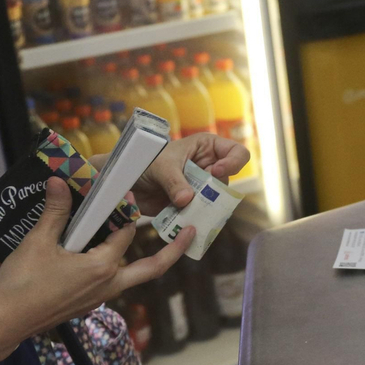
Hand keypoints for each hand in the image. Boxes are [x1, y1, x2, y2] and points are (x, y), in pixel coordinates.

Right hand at [0, 177, 194, 349]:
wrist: (6, 321)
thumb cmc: (22, 284)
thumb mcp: (38, 242)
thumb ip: (55, 212)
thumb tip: (59, 182)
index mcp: (102, 267)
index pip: (125, 234)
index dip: (126, 211)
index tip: (128, 193)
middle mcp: (109, 285)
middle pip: (152, 267)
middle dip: (174, 250)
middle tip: (191, 232)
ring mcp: (100, 298)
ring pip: (132, 276)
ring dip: (143, 258)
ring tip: (149, 238)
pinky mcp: (88, 304)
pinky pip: (112, 283)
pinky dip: (117, 267)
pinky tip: (103, 253)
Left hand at [100, 134, 249, 215]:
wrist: (126, 182)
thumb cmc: (144, 162)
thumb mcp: (161, 167)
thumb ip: (175, 182)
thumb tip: (186, 200)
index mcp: (207, 147)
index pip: (237, 152)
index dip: (233, 162)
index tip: (216, 171)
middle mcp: (210, 166)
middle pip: (228, 179)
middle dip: (215, 189)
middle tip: (197, 194)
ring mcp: (203, 186)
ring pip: (217, 199)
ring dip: (204, 205)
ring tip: (185, 206)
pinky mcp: (195, 203)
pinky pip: (205, 212)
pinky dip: (197, 216)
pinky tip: (185, 217)